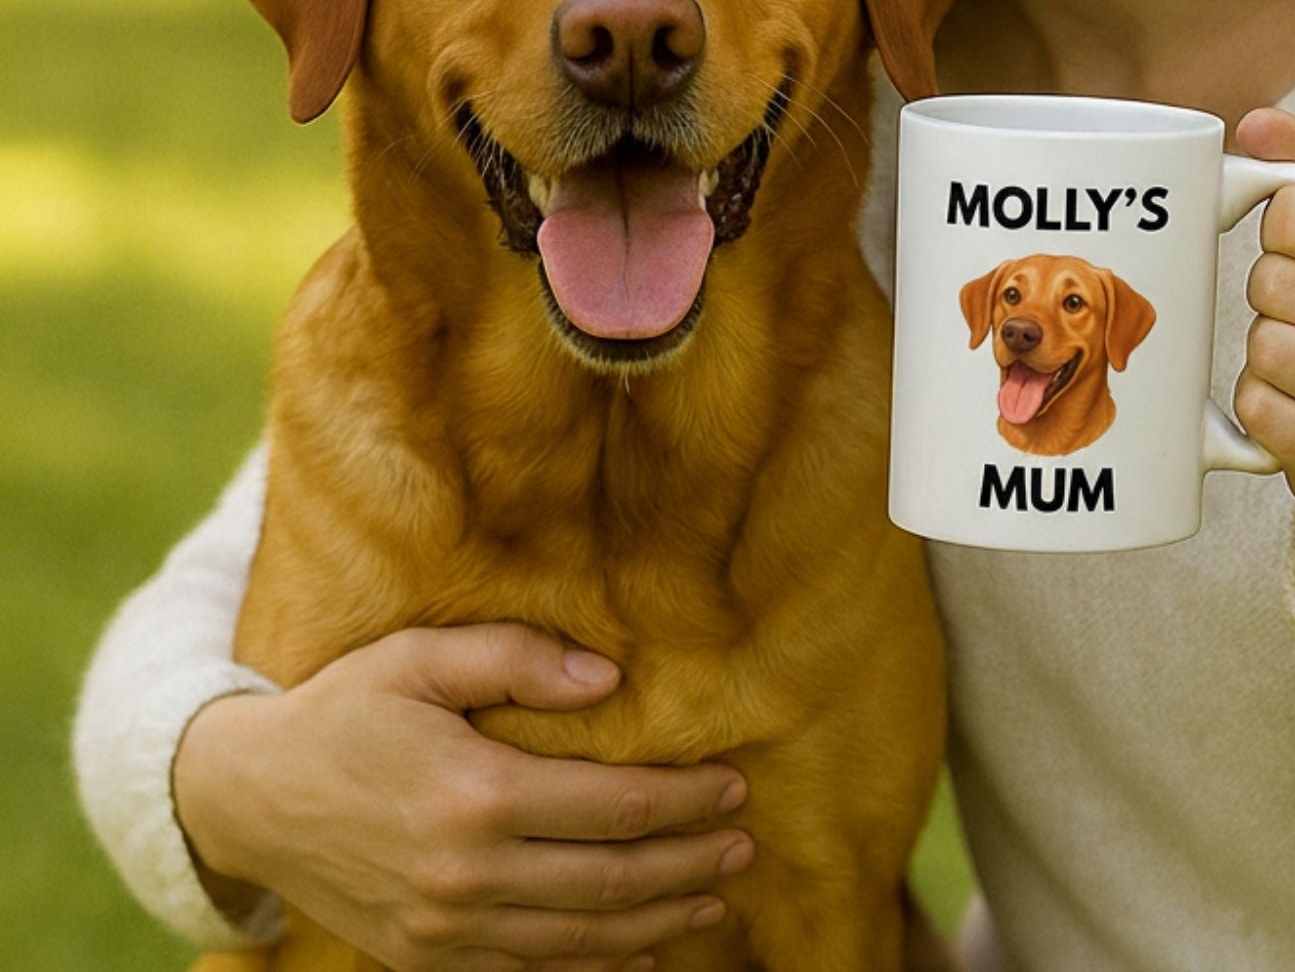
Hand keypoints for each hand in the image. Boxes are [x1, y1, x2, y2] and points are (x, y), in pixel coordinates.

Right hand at [172, 623, 752, 970]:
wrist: (247, 796)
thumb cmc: (345, 709)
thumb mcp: (420, 658)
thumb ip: (518, 657)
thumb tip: (611, 677)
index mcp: (475, 794)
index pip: (611, 807)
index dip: (681, 800)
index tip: (733, 784)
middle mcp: (466, 875)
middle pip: (608, 881)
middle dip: (687, 863)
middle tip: (743, 845)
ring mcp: (444, 930)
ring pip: (578, 939)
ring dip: (656, 920)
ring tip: (714, 898)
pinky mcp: (424, 959)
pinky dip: (593, 967)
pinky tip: (640, 950)